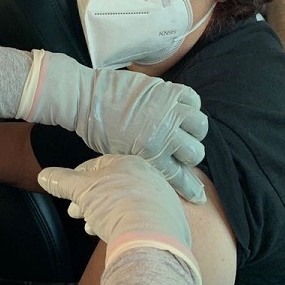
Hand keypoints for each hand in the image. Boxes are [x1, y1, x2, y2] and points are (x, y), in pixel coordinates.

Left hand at [17, 51, 208, 202]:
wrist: (85, 98)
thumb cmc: (97, 129)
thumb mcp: (121, 156)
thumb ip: (146, 164)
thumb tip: (166, 172)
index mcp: (149, 154)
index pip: (180, 176)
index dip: (191, 188)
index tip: (198, 194)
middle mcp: (163, 133)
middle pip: (194, 153)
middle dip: (189, 156)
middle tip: (182, 153)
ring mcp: (168, 110)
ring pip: (199, 126)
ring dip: (193, 131)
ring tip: (183, 131)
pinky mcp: (167, 90)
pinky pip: (193, 100)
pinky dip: (191, 105)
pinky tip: (181, 110)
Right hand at [39, 155, 200, 284]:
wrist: (152, 237)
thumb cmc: (117, 205)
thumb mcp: (81, 190)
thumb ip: (62, 181)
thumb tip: (43, 175)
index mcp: (129, 163)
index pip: (99, 165)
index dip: (79, 178)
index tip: (68, 191)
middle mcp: (149, 177)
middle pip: (112, 186)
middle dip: (90, 200)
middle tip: (76, 213)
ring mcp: (162, 200)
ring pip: (126, 204)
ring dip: (105, 215)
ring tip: (92, 228)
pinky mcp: (170, 222)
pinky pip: (141, 220)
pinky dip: (124, 225)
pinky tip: (114, 236)